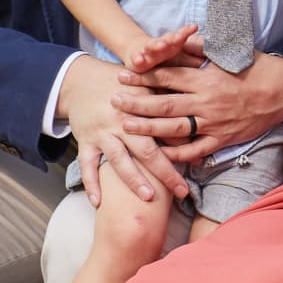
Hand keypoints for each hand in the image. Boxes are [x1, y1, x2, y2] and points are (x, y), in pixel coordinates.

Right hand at [61, 54, 185, 205]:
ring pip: (119, 159)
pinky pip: (87, 165)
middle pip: (147, 149)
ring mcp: (103, 132)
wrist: (81, 80)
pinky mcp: (86, 140)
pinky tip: (98, 202)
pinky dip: (91, 183)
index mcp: (142, 107)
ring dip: (133, 179)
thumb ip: (171, 100)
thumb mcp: (147, 85)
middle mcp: (122, 122)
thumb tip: (197, 119)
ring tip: (148, 198)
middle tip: (182, 191)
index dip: (185, 146)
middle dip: (165, 172)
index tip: (201, 161)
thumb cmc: (120, 85)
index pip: (167, 129)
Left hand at [115, 50, 282, 162]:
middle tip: (115, 100)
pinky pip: (195, 149)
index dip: (144, 75)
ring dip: (148, 127)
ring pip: (174, 128)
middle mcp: (207, 102)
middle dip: (137, 102)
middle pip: (164, 103)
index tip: (125, 73)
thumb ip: (202, 45)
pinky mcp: (223, 139)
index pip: (168, 76)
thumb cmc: (258, 69)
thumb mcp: (231, 52)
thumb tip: (180, 36)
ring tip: (127, 125)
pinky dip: (177, 152)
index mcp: (207, 78)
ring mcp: (214, 123)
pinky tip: (159, 151)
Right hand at [130, 24, 201, 72]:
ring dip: (156, 45)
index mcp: (171, 44)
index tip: (194, 27)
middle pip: (167, 39)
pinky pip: (136, 60)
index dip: (186, 32)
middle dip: (173, 37)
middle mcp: (159, 46)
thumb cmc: (163, 57)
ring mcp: (147, 52)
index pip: (180, 36)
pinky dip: (137, 59)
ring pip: (152, 47)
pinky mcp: (136, 62)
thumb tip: (214, 62)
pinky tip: (139, 60)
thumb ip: (193, 59)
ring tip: (161, 45)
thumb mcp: (179, 57)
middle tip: (180, 36)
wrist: (137, 55)